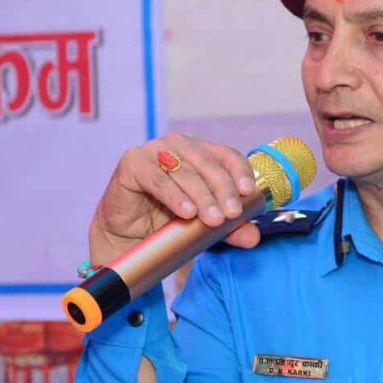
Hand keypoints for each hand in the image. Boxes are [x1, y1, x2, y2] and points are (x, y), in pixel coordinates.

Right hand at [89, 132, 261, 263]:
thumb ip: (230, 228)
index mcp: (201, 152)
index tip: (249, 193)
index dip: (240, 172)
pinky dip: (175, 196)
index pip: (227, 156)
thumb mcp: (205, 225)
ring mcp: (154, 150)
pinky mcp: (133, 163)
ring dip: (202, 197)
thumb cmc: (168, 220)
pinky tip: (186, 212)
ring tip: (212, 219)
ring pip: (186, 173)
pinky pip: (158, 180)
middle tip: (231, 214)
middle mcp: (179, 145)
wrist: (129, 234)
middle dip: (223, 190)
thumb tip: (253, 237)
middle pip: (209, 164)